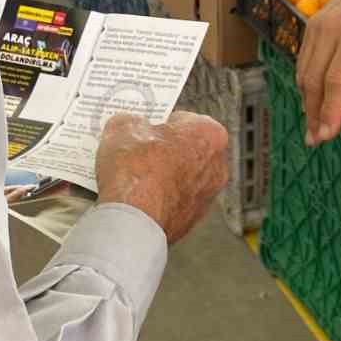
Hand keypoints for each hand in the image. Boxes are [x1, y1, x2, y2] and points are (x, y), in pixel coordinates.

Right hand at [96, 110, 228, 244]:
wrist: (132, 222)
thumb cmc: (137, 174)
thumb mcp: (123, 128)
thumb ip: (131, 121)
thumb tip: (128, 125)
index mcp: (210, 135)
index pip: (182, 119)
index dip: (157, 122)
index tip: (142, 127)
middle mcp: (217, 166)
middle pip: (183, 149)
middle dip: (160, 149)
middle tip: (134, 149)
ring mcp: (206, 197)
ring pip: (178, 177)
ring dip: (158, 175)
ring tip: (129, 175)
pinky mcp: (191, 220)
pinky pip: (171, 200)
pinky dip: (156, 198)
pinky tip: (134, 196)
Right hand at [296, 0, 340, 143]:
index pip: (337, 80)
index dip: (330, 110)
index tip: (327, 135)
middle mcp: (330, 27)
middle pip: (315, 80)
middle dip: (314, 113)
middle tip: (317, 140)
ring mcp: (316, 24)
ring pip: (304, 72)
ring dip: (307, 102)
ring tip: (314, 127)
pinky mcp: (311, 24)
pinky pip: (304, 60)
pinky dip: (307, 84)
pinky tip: (314, 102)